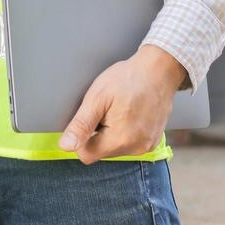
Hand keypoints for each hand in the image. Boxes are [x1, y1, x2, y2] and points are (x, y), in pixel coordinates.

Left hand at [56, 46, 185, 163]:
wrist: (159, 70)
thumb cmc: (128, 79)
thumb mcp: (97, 98)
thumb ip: (81, 125)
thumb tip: (66, 146)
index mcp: (120, 140)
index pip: (87, 154)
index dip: (82, 137)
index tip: (89, 118)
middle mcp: (136, 149)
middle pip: (102, 151)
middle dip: (98, 133)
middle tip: (107, 109)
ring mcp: (147, 146)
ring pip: (115, 148)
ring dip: (112, 133)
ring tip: (120, 109)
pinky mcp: (153, 141)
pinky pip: (130, 144)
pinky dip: (125, 132)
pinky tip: (130, 113)